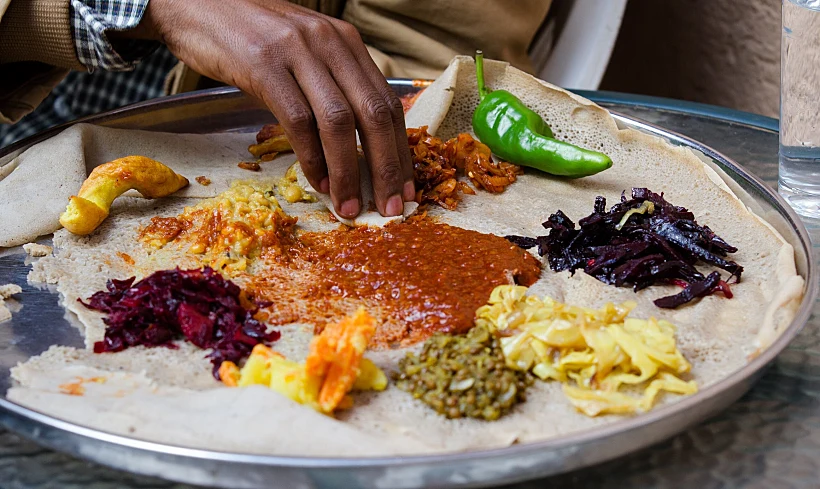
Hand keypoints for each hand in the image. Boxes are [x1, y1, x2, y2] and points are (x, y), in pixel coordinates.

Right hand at [133, 0, 414, 217]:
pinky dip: (311, 158)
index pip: (389, 103)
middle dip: (387, 167)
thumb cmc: (251, 36)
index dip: (401, 150)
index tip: (406, 188)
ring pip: (339, 122)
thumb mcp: (305, 53)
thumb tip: (356, 147)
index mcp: (347, 43)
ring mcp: (298, 52)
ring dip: (348, 172)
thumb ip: (332, 87)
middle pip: (374, 114)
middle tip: (391, 207)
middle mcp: (330, 43)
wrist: (196, 3)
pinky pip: (298, 121)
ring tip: (349, 206)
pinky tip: (316, 182)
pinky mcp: (263, 65)